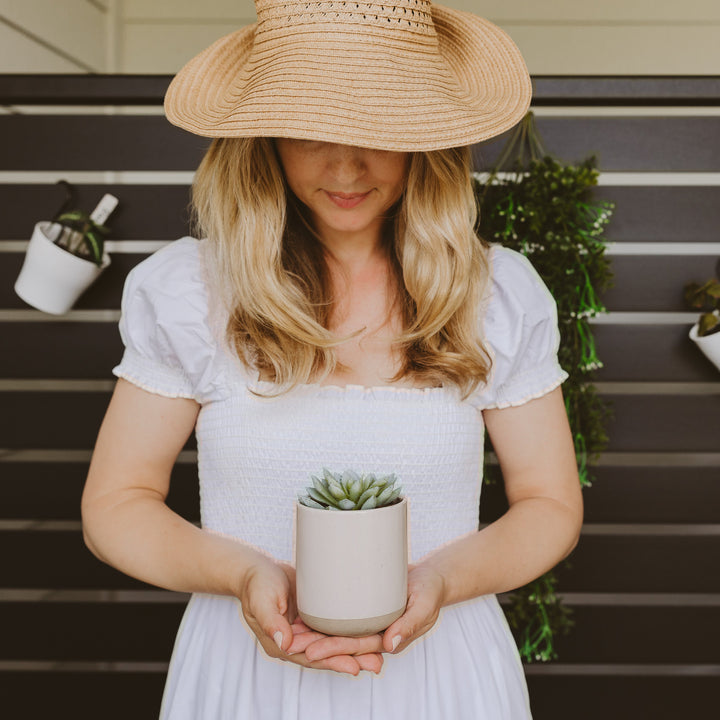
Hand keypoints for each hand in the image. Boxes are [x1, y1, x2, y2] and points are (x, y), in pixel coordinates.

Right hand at [238, 558, 382, 674]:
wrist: (258, 570)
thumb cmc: (257, 584)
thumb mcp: (262, 601)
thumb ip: (271, 621)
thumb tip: (284, 643)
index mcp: (282, 645)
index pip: (311, 658)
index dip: (332, 662)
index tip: (354, 667)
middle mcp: (296, 642)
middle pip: (326, 655)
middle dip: (351, 659)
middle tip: (377, 664)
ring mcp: (306, 631)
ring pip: (333, 644)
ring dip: (355, 650)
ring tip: (380, 654)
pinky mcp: (314, 618)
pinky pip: (333, 629)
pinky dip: (349, 632)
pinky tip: (368, 632)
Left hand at [300, 563, 446, 660]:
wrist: (431, 576)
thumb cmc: (431, 591)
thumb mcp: (424, 605)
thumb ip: (409, 626)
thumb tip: (389, 646)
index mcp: (388, 638)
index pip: (355, 647)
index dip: (332, 650)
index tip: (310, 653)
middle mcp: (375, 633)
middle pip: (341, 641)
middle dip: (316, 645)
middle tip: (291, 643)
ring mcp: (369, 621)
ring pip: (338, 631)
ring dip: (316, 633)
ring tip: (291, 632)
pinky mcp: (364, 607)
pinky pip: (342, 616)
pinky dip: (324, 617)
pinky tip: (305, 615)